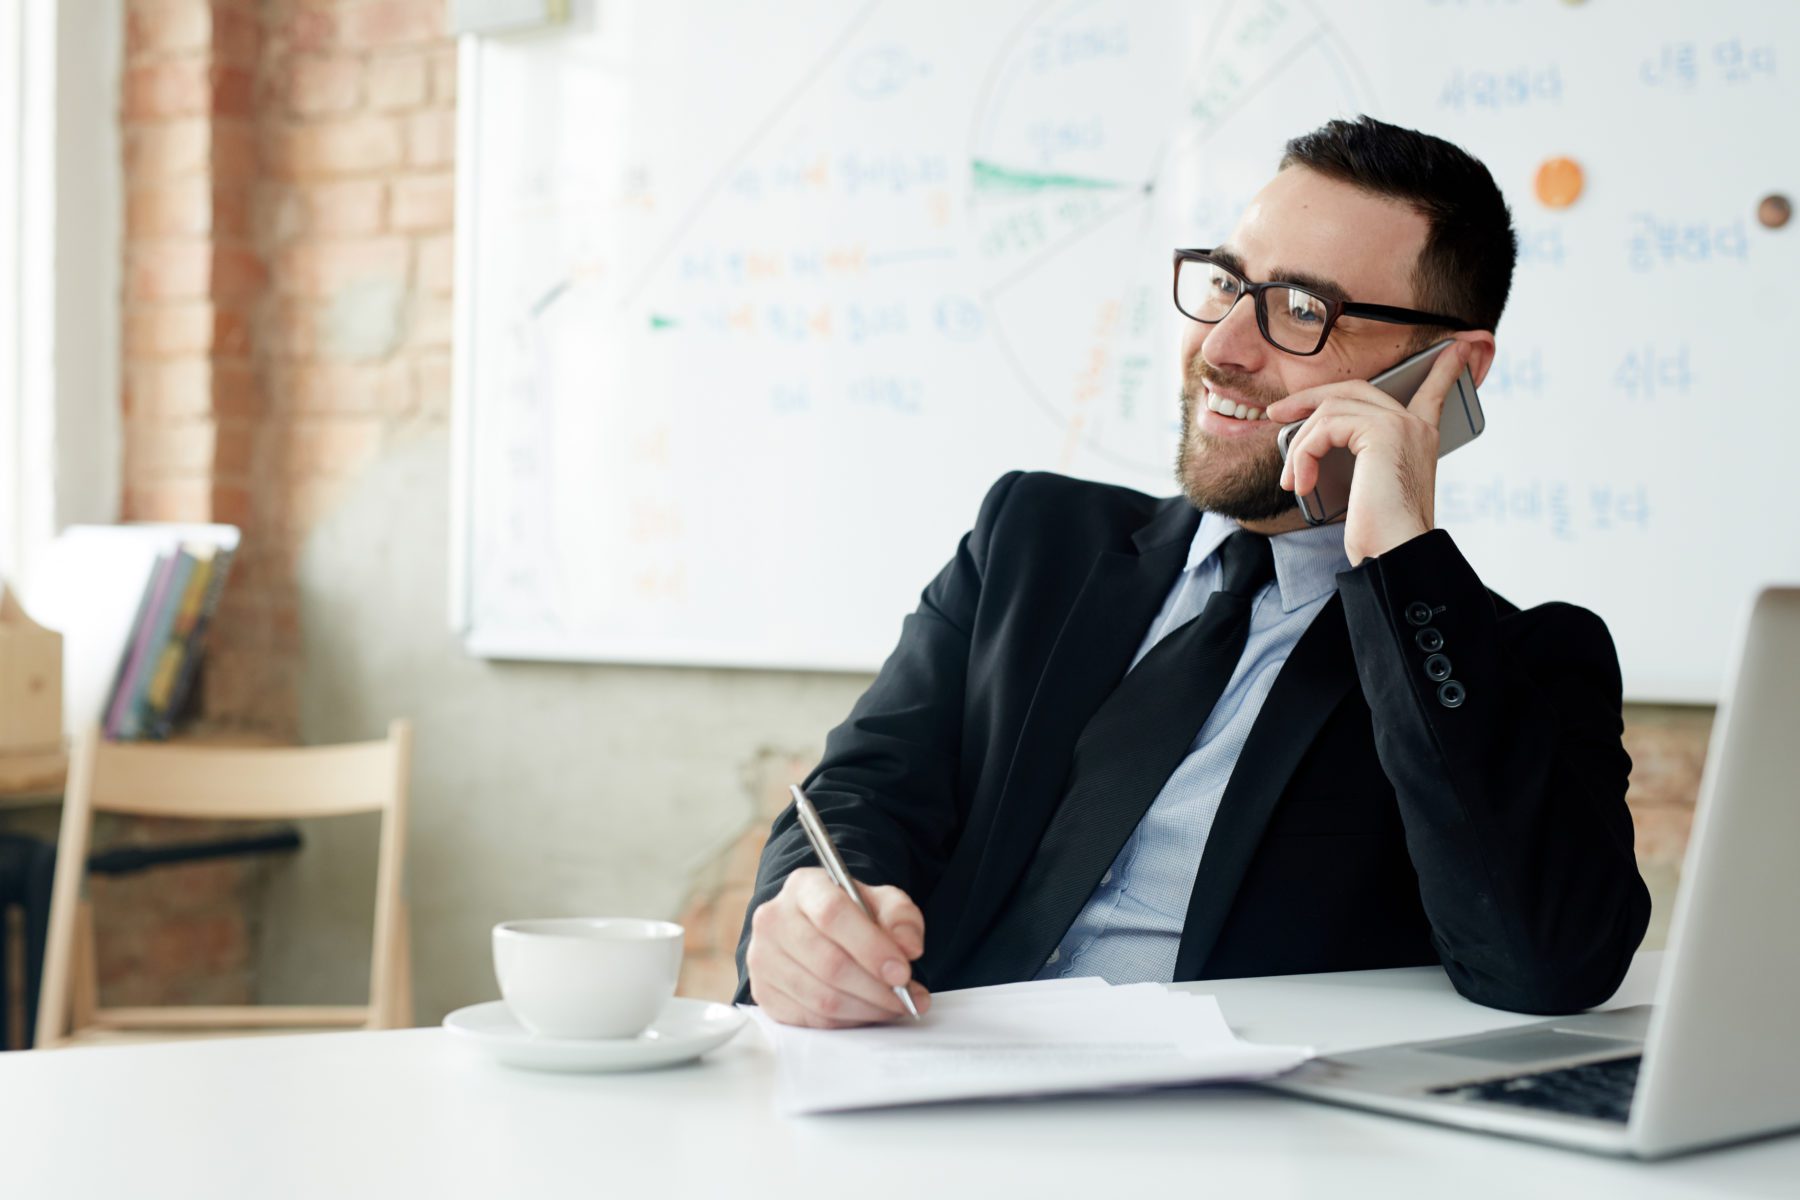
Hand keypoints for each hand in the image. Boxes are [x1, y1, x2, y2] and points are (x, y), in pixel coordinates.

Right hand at [745, 867, 931, 1027]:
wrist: (813, 927)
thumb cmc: (850, 915)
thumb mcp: (881, 902)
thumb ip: (901, 918)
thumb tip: (909, 948)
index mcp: (804, 887)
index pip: (832, 915)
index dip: (871, 948)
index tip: (902, 972)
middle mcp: (774, 920)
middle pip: (829, 963)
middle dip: (876, 988)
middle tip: (906, 997)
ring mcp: (763, 959)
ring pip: (822, 998)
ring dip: (866, 1009)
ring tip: (894, 1005)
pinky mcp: (764, 993)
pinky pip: (812, 1019)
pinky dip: (848, 1021)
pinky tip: (867, 1011)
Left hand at [1267, 341, 1468, 566]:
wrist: (1394, 554)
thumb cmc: (1380, 532)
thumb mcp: (1367, 485)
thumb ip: (1357, 455)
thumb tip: (1311, 439)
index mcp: (1420, 437)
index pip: (1432, 391)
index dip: (1442, 369)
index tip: (1456, 347)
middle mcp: (1415, 425)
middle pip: (1353, 390)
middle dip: (1310, 398)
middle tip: (1277, 413)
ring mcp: (1400, 424)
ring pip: (1330, 410)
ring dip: (1300, 445)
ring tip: (1292, 479)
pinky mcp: (1381, 431)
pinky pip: (1324, 428)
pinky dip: (1303, 456)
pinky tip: (1301, 483)